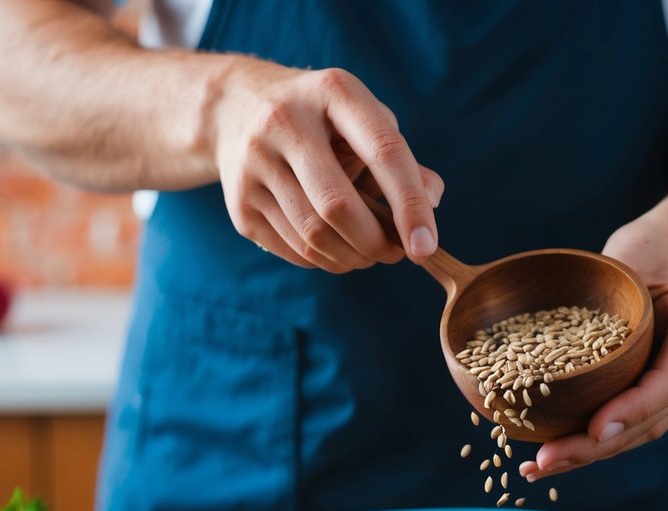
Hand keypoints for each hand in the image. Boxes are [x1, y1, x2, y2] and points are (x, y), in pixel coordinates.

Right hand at [213, 61, 444, 272]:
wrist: (236, 109)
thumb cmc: (323, 121)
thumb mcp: (364, 120)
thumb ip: (403, 160)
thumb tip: (431, 201)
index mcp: (331, 92)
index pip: (383, 152)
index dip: (410, 205)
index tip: (425, 247)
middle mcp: (284, 122)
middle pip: (338, 207)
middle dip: (375, 243)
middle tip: (394, 253)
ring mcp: (254, 163)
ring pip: (314, 237)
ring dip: (352, 259)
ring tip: (367, 253)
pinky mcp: (238, 202)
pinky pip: (294, 250)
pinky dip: (325, 260)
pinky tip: (335, 247)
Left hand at [520, 207, 667, 480]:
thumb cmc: (659, 242)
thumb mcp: (632, 250)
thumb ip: (609, 295)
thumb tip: (559, 343)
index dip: (630, 411)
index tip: (590, 430)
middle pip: (658, 416)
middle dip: (599, 445)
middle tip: (546, 460)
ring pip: (650, 427)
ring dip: (597, 450)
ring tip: (544, 464)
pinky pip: (645, 419)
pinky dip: (605, 436)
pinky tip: (563, 450)